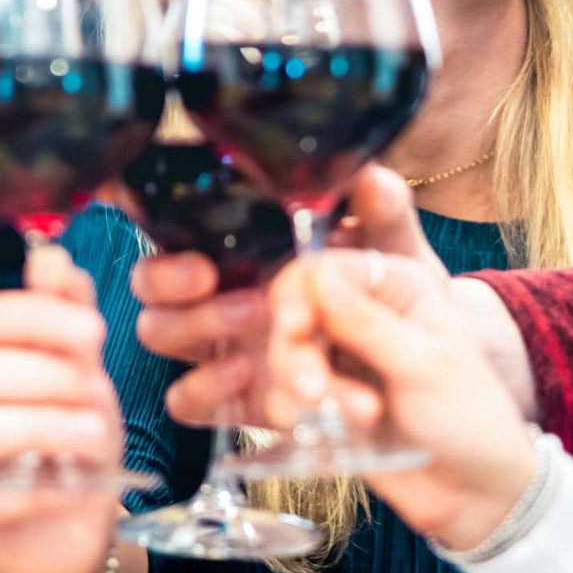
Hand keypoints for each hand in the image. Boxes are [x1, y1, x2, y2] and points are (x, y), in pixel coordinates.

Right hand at [0, 245, 126, 572]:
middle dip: (40, 375)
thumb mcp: (79, 373)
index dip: (34, 317)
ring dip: (35, 427)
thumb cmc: (65, 445)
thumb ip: (64, 316)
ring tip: (95, 436)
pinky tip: (73, 485)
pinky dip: (26, 492)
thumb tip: (52, 255)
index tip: (94, 331)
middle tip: (98, 392)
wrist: (65, 532)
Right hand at [134, 166, 442, 428]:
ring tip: (261, 326)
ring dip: (198, 327)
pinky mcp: (233, 398)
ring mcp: (221, 348)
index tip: (202, 257)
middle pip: (150, 285)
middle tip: (225, 285)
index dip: (161, 240)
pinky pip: (186, 400)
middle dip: (171, 282)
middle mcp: (221, 294)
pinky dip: (208, 388)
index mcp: (246, 249)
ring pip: (159, 335)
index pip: (174, 233)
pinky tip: (250, 377)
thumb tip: (367, 173)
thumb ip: (380, 214)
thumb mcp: (394, 254)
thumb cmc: (396, 300)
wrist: (421, 375)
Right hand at [264, 249, 537, 551]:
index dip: (300, 293)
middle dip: (297, 353)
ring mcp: (343, 359)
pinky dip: (301, 415)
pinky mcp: (328, 401)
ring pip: (287, 357)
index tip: (294, 326)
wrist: (475, 491)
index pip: (328, 268)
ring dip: (304, 389)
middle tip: (315, 390)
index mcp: (399, 288)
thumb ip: (366, 322)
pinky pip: (286, 397)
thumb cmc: (470, 419)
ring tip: (358, 417)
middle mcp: (365, 314)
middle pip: (296, 312)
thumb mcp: (424, 365)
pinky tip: (340, 435)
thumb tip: (318, 276)